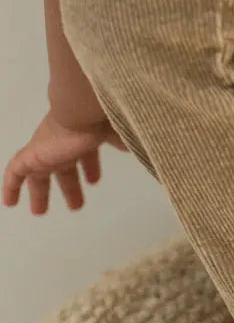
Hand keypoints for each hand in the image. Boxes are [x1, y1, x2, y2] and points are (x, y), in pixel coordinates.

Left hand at [2, 112, 128, 213]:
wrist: (83, 110)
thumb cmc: (103, 122)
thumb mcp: (120, 135)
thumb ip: (125, 143)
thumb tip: (132, 148)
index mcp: (84, 137)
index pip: (85, 155)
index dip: (90, 168)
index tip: (94, 181)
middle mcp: (63, 142)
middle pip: (63, 168)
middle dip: (69, 186)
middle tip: (75, 205)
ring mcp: (47, 149)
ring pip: (40, 173)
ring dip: (41, 193)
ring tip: (39, 212)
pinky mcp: (32, 156)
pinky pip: (15, 173)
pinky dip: (11, 187)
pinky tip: (9, 203)